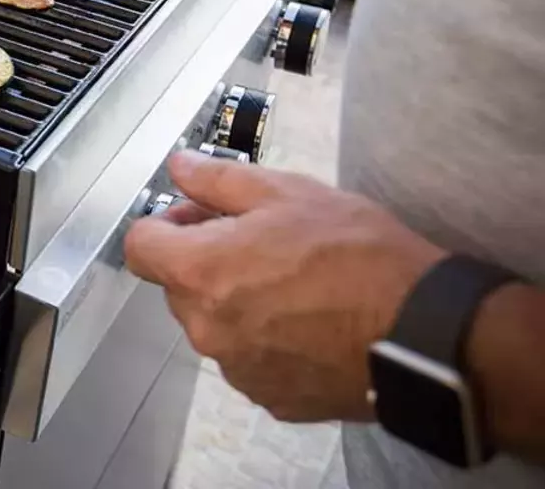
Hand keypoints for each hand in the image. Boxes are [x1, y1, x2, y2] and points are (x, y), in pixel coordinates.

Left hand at [124, 151, 445, 422]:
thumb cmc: (359, 256)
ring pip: (215, 324)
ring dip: (237, 301)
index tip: (200, 215)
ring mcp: (238, 368)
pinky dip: (267, 339)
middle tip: (259, 241)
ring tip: (295, 282)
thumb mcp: (288, 193)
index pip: (140, 246)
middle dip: (206, 259)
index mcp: (201, 272)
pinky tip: (310, 320)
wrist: (423, 332)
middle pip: (178, 285)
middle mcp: (207, 328)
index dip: (166, 224)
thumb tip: (179, 166)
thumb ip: (219, 180)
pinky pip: (249, 360)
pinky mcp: (272, 397)